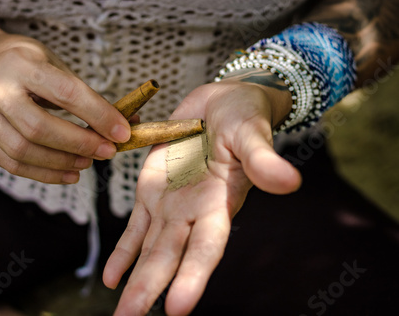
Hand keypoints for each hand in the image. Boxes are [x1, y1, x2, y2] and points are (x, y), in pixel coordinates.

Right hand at [0, 20, 130, 183]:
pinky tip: (68, 174)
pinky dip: (44, 174)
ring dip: (63, 163)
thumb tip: (125, 124)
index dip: (98, 115)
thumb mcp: (53, 63)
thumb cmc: (22, 61)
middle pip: (40, 128)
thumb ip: (85, 94)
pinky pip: (12, 164)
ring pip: (24, 150)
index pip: (65, 93)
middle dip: (80, 144)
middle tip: (107, 152)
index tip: (122, 133)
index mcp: (19, 63)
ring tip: (88, 163)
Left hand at [103, 72, 301, 314]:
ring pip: (149, 249)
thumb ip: (263, 159)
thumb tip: (290, 182)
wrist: (221, 104)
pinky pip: (135, 228)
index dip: (192, 276)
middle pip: (170, 257)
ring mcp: (169, 205)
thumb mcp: (252, 133)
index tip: (177, 308)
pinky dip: (123, 253)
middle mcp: (193, 212)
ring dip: (134, 280)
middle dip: (150, 288)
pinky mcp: (151, 192)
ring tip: (121, 312)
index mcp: (219, 202)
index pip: (206, 246)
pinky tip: (111, 279)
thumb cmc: (243, 117)